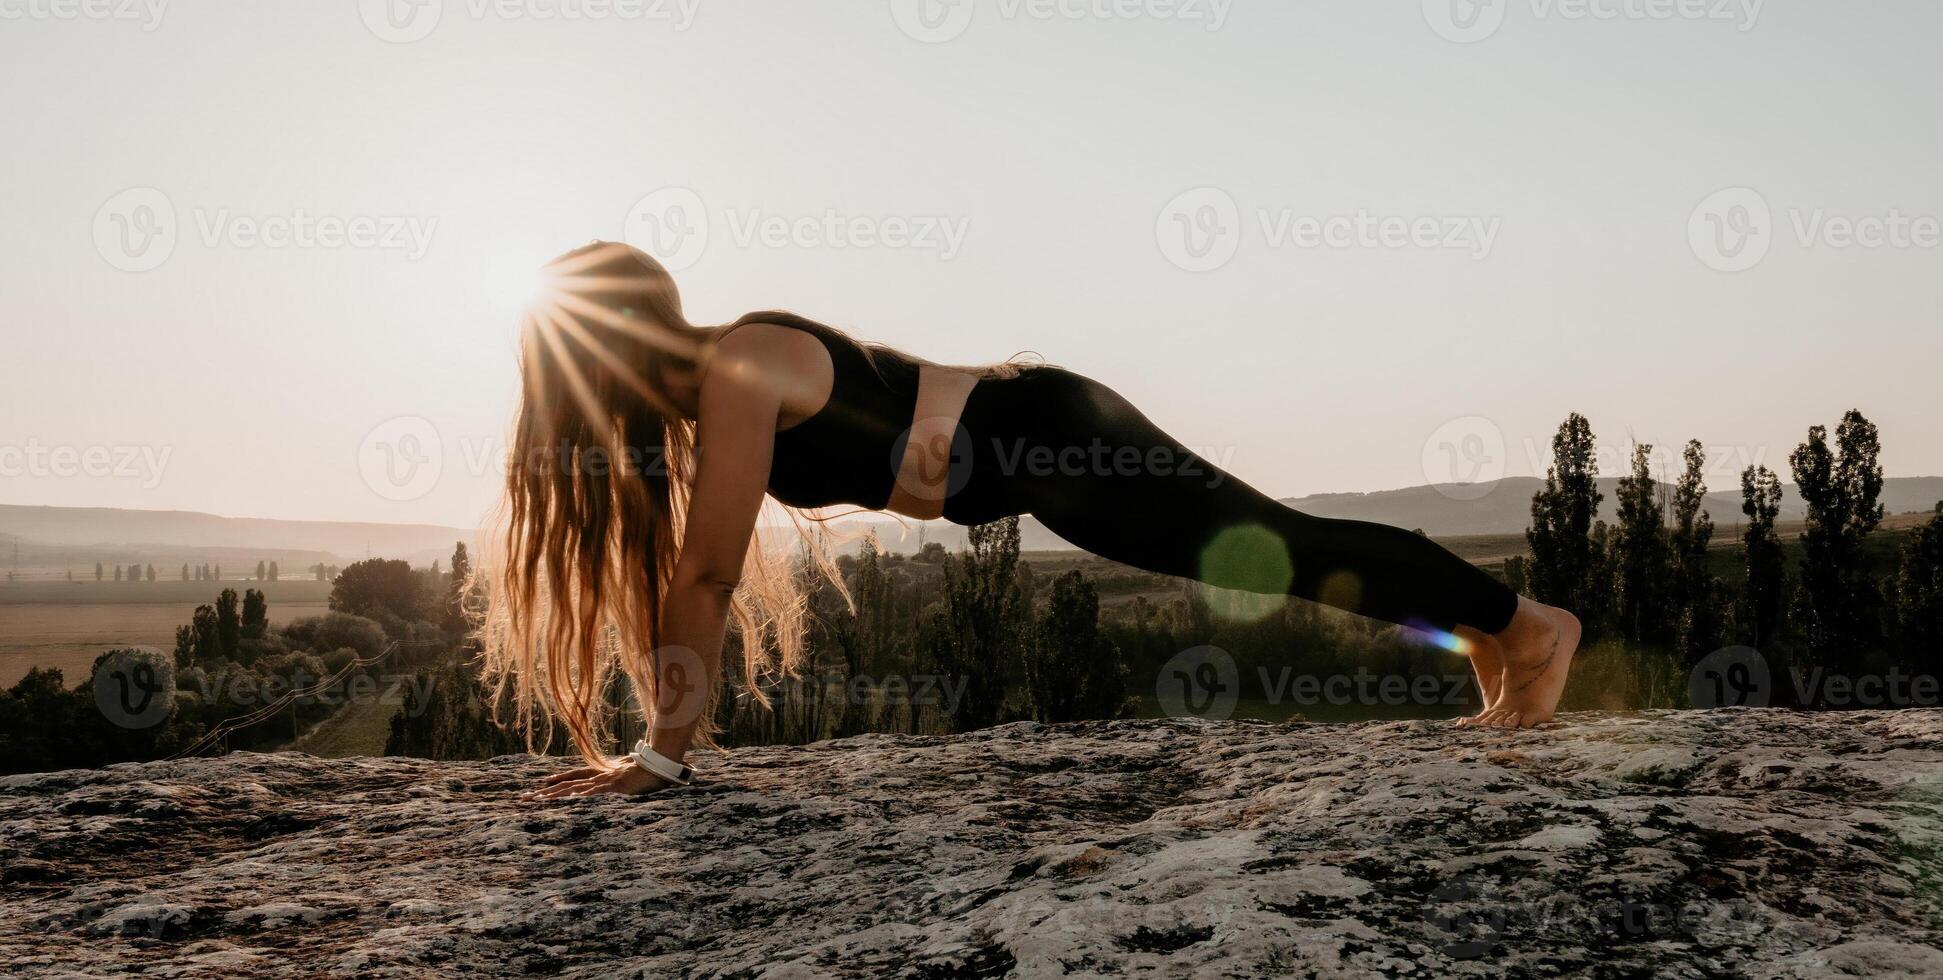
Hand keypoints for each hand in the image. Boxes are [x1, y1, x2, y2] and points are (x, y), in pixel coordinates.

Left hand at [520, 759, 669, 800]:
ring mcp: (606, 781)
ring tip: (537, 799)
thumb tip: (626, 770)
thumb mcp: (632, 773)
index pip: (576, 776)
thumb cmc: (648, 769)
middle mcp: (599, 777)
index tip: (544, 783)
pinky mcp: (615, 786)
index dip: (560, 780)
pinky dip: (583, 795)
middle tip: (526, 798)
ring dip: (555, 795)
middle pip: (567, 784)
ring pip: (574, 789)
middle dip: (546, 792)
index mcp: (602, 774)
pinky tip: (570, 799)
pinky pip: (595, 792)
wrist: (660, 764)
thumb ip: (625, 772)